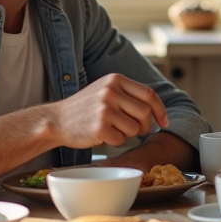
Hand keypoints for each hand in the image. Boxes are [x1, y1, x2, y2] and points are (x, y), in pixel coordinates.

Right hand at [50, 73, 168, 148]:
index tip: (164, 122)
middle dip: (145, 126)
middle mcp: (111, 92)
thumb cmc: (85, 108)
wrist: (56, 119)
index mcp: (115, 80)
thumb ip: (128, 94)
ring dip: (129, 135)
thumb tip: (157, 109)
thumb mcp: (106, 90)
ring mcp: (105, 109)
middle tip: (136, 131)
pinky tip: (102, 135)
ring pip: (135, 129)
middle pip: (145, 113)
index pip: (149, 94)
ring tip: (113, 130)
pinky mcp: (99, 127)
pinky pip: (121, 140)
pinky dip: (115, 142)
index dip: (160, 110)